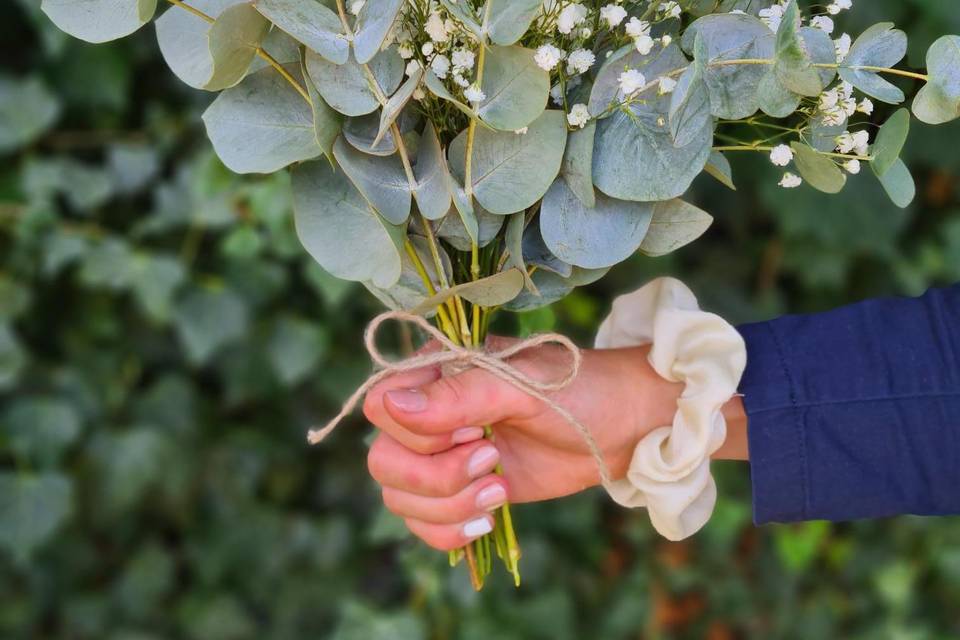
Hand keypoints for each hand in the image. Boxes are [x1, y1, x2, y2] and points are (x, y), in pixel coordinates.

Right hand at [362, 337, 746, 550]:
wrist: (621, 426)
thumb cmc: (578, 389)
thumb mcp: (523, 386)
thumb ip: (459, 396)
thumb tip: (392, 405)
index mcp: (434, 372)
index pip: (382, 407)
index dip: (419, 432)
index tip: (474, 430)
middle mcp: (429, 415)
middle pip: (384, 461)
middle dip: (437, 476)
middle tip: (492, 460)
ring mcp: (441, 457)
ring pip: (399, 499)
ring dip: (448, 506)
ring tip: (499, 491)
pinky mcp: (460, 493)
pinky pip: (423, 525)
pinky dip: (448, 532)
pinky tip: (488, 519)